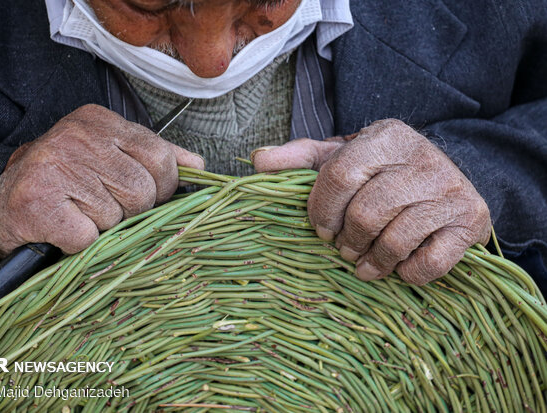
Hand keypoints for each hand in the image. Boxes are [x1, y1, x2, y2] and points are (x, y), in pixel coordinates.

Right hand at [0, 104, 203, 257]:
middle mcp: (76, 137)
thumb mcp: (110, 156)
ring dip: (104, 227)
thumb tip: (197, 166)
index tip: (145, 194)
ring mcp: (54, 168)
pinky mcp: (37, 203)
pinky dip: (81, 244)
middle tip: (102, 206)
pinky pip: (89, 238)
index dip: (161, 186)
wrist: (2, 204)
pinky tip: (64, 229)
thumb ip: (154, 157)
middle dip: (131, 210)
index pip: (160, 157)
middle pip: (143, 190)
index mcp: (99, 121)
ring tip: (80, 214)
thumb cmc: (65, 183)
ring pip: (118, 216)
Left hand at [251, 119, 490, 284]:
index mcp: (386, 137)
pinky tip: (398, 267)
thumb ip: (301, 158)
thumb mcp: (343, 157)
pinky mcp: (470, 222)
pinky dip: (407, 273)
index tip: (321, 229)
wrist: (449, 177)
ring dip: (373, 262)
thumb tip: (257, 160)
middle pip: (366, 212)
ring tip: (364, 263)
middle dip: (347, 240)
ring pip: (396, 240)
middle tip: (343, 249)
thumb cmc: (383, 171)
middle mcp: (422, 158)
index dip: (322, 211)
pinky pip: (431, 262)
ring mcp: (450, 190)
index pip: (340, 176)